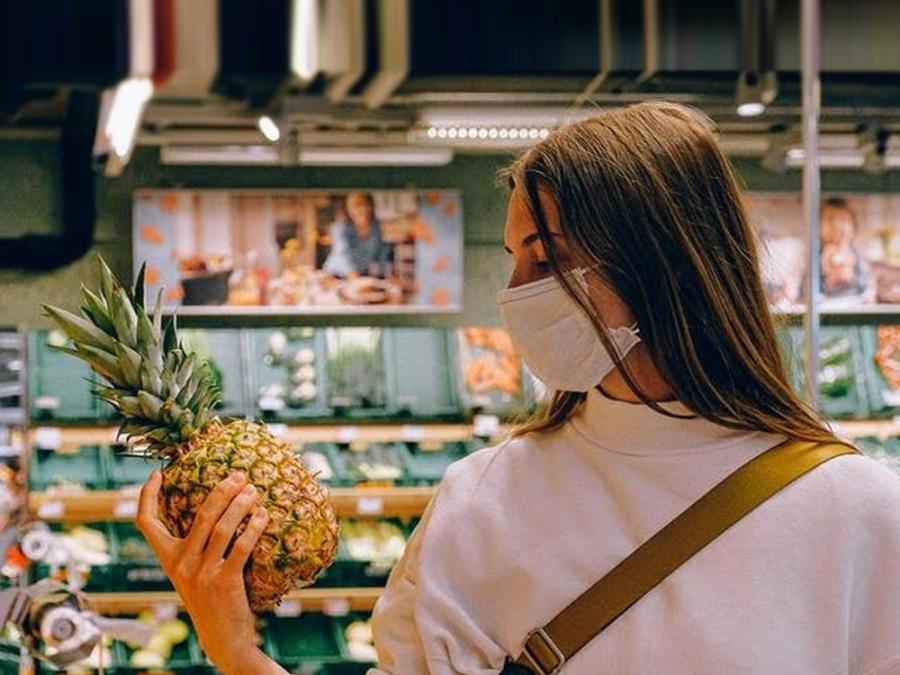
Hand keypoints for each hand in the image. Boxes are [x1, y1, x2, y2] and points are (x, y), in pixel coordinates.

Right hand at [137, 470, 271, 673]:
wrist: (223, 638)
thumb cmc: (211, 599)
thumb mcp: (194, 573)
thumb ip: (195, 548)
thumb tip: (215, 509)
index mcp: (169, 560)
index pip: (146, 524)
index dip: (147, 496)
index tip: (157, 474)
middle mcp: (181, 565)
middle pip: (199, 515)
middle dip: (221, 491)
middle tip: (239, 476)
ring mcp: (201, 574)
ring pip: (221, 527)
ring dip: (240, 505)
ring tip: (254, 491)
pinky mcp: (224, 582)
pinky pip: (241, 546)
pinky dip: (253, 527)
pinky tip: (263, 516)